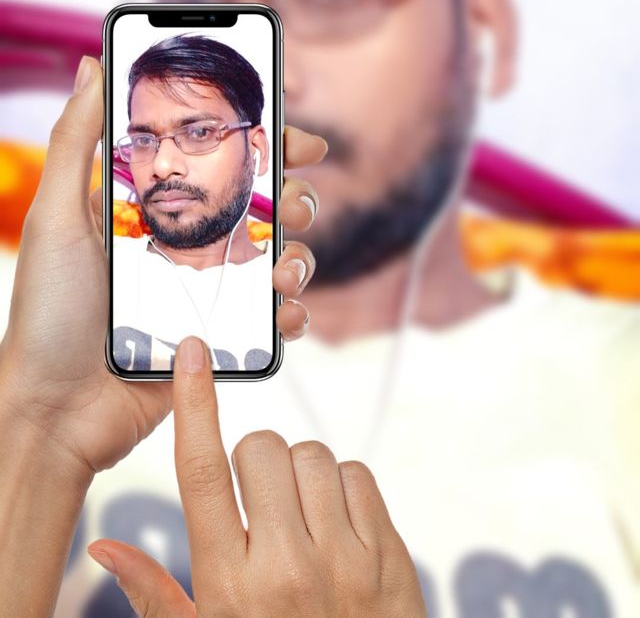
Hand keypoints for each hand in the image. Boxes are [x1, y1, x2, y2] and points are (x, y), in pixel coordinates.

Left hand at [0, 55, 326, 479]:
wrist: (53, 411)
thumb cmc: (47, 312)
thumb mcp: (56, 215)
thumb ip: (77, 138)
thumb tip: (93, 62)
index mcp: (159, 207)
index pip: (223, 161)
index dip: (268, 143)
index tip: (298, 139)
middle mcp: (191, 243)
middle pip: (267, 206)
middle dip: (294, 199)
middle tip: (289, 206)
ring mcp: (211, 293)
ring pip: (283, 259)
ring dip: (299, 256)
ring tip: (283, 269)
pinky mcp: (222, 340)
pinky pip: (276, 321)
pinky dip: (292, 314)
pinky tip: (283, 315)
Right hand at [87, 336, 427, 617]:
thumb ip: (155, 595)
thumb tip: (103, 545)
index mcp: (229, 586)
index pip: (200, 474)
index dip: (194, 405)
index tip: (192, 353)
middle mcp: (285, 566)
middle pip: (261, 448)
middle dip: (254, 460)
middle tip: (259, 501)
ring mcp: (344, 559)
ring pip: (312, 455)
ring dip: (299, 472)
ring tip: (299, 517)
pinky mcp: (388, 554)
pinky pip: (357, 475)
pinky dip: (342, 487)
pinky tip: (335, 525)